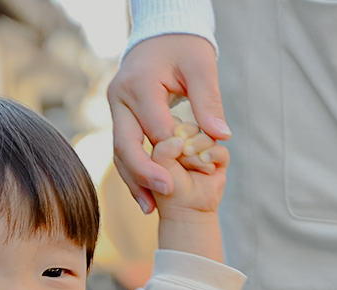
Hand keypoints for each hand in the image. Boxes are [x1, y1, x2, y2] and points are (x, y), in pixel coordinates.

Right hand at [108, 35, 228, 211]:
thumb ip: (209, 101)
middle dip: (145, 173)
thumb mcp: (202, 66)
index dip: (175, 151)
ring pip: (120, 154)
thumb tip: (220, 136)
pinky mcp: (118, 120)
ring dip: (135, 182)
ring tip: (150, 208)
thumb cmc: (184, 47)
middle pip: (126, 145)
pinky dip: (133, 175)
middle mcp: (119, 98)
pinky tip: (145, 197)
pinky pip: (123, 153)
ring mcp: (115, 110)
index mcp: (139, 83)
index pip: (155, 126)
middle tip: (165, 193)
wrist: (161, 35)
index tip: (195, 168)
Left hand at [153, 123, 228, 217]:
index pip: (174, 123)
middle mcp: (188, 142)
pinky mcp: (220, 159)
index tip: (169, 153)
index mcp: (170, 140)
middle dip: (185, 144)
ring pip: (206, 137)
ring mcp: (204, 149)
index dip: (173, 135)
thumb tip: (181, 138)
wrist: (185, 210)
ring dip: (197, 153)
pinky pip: (220, 149)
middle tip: (182, 157)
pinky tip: (205, 160)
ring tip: (193, 167)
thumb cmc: (167, 189)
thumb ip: (163, 148)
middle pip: (191, 127)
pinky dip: (213, 154)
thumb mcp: (158, 166)